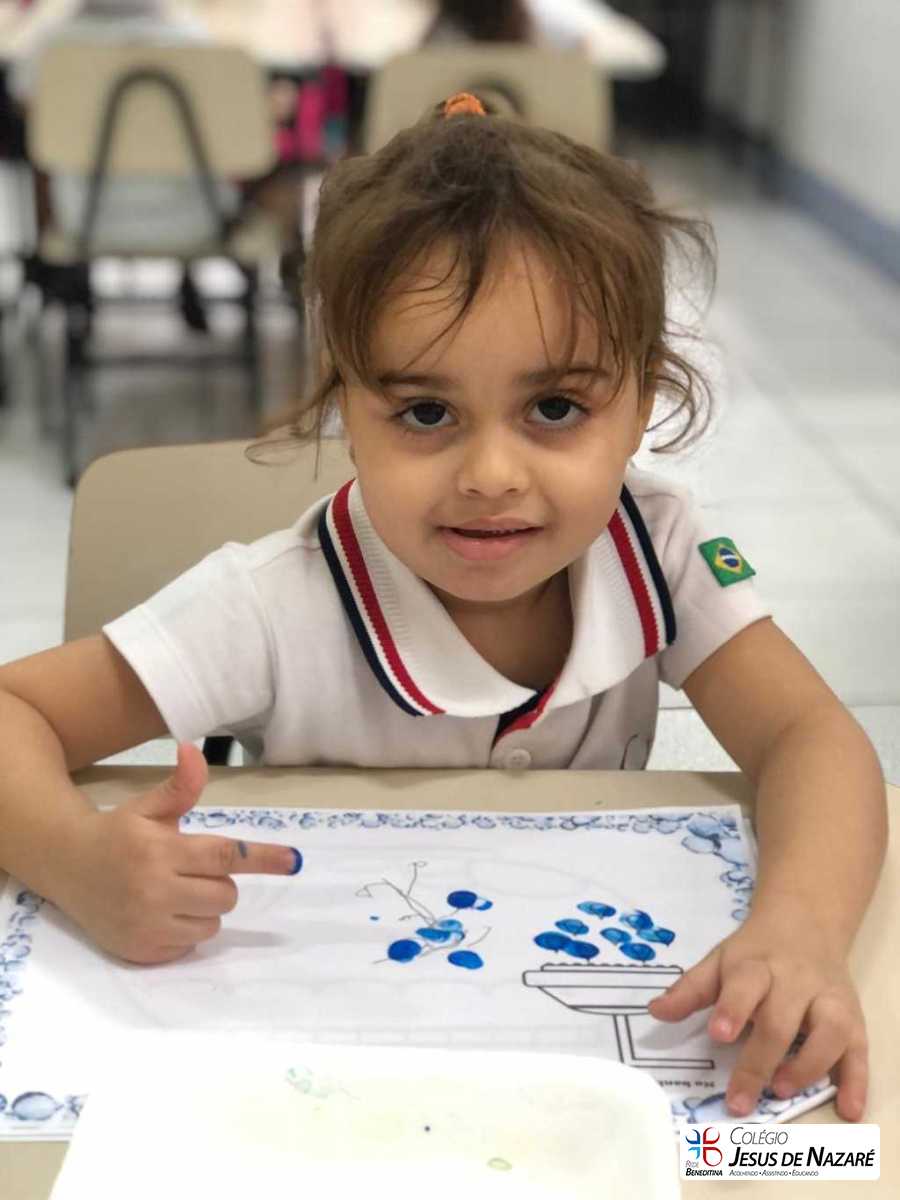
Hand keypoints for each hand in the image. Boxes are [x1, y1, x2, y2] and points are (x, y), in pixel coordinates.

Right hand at [52, 743, 301, 964]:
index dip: (262, 857)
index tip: (293, 861)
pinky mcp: (142, 951)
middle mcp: (155, 890)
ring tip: (173, 890)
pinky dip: (184, 930)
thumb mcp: (148, 807)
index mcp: (161, 850)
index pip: (223, 855)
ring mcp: (148, 925)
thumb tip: (193, 749)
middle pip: (225, 894)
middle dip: (219, 880)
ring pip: (212, 922)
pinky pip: (189, 944)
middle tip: (190, 868)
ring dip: (204, 907)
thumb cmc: (117, 833)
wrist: (66, 867)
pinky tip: (159, 912)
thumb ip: (180, 787)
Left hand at [647, 912, 867, 1121]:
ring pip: (828, 1032)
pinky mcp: (853, 1019)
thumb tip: (655, 1011)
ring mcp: (829, 1000)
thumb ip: (691, 989)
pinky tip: (847, 1108)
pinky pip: (859, 1050)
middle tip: (739, 1098)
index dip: (733, 1009)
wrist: (805, 924)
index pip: (745, 985)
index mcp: (757, 966)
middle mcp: (796, 982)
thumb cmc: (755, 952)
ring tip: (780, 1090)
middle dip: (760, 1060)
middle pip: (781, 1020)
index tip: (718, 1034)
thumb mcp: (720, 961)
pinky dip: (856, 1081)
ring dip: (808, 1066)